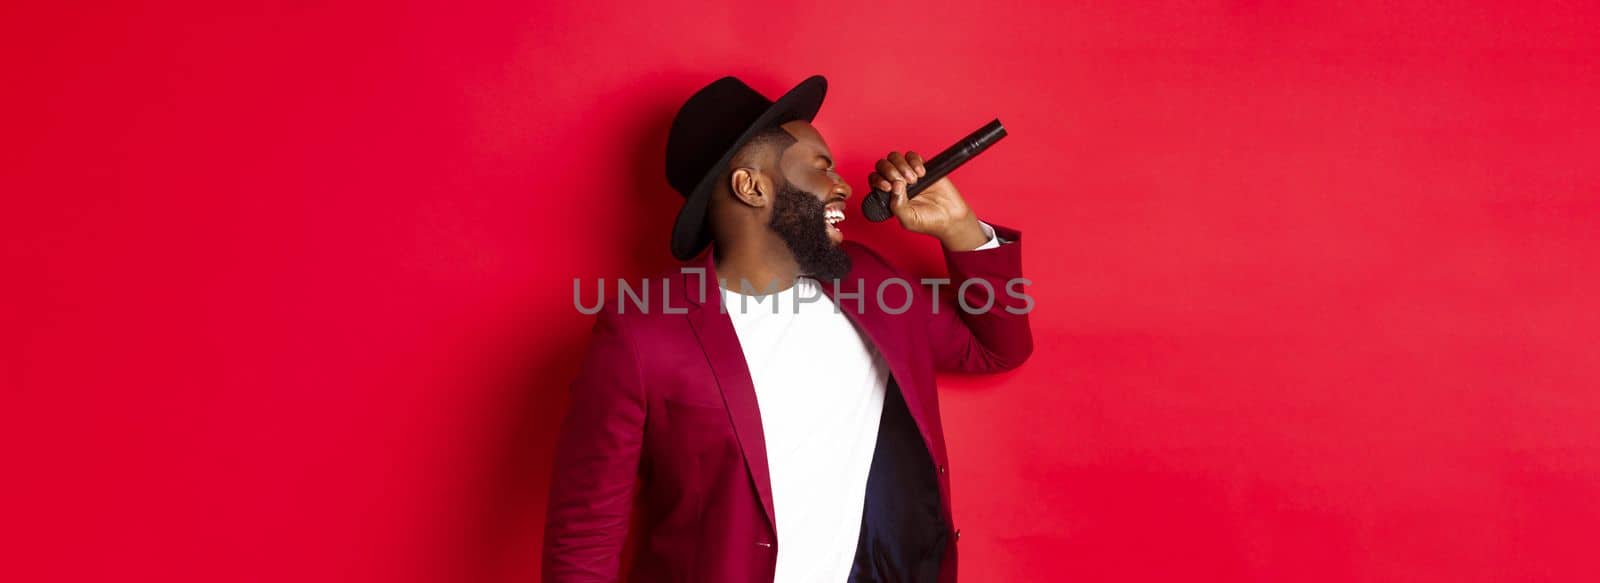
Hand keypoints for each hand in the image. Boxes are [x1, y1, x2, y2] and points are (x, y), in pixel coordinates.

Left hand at [870, 150, 987, 249]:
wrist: (950, 217)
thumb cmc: (927, 221)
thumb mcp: (908, 219)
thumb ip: (897, 205)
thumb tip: (895, 185)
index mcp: (888, 195)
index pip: (875, 180)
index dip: (878, 180)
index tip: (888, 187)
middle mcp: (895, 182)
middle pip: (882, 165)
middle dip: (889, 171)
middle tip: (902, 181)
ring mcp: (907, 173)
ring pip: (895, 158)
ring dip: (901, 165)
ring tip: (914, 179)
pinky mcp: (921, 167)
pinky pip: (912, 156)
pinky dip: (914, 161)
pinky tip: (921, 173)